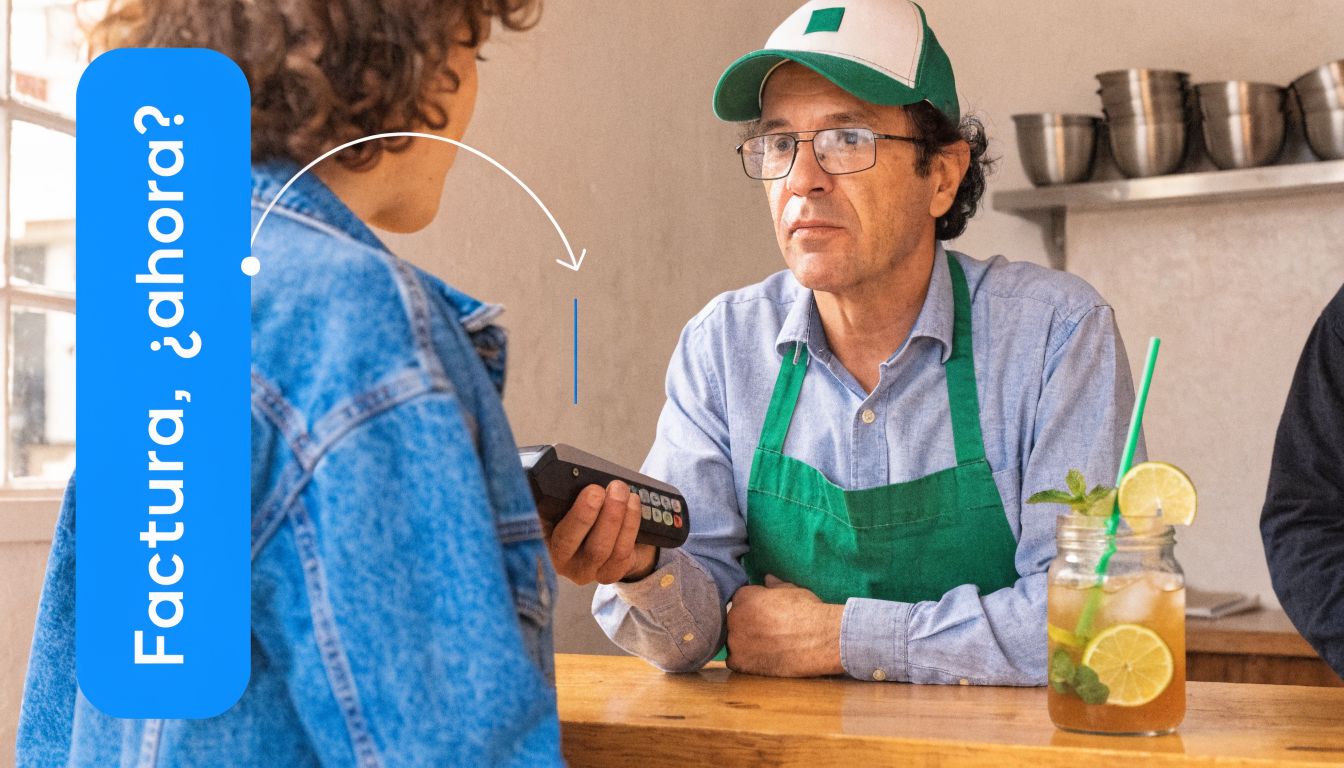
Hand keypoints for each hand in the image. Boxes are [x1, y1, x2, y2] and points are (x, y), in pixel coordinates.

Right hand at [542, 481, 658, 584]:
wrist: (610, 531)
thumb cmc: (582, 508)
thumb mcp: (564, 497)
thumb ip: (556, 491)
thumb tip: (560, 474)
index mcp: (536, 538)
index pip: (529, 530)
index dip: (534, 516)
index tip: (546, 498)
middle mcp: (556, 559)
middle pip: (566, 542)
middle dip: (584, 514)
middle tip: (597, 490)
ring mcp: (583, 570)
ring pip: (599, 548)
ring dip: (613, 515)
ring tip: (620, 490)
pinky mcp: (608, 574)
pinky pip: (620, 552)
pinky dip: (629, 524)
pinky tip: (632, 504)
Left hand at [725, 575, 844, 676]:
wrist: (819, 638)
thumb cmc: (808, 611)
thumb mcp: (792, 590)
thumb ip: (774, 585)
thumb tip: (767, 578)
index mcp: (743, 596)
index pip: (740, 601)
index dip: (753, 608)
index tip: (765, 615)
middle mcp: (734, 616)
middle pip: (734, 621)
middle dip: (747, 625)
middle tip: (768, 632)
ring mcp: (735, 640)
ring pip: (733, 641)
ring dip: (745, 644)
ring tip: (768, 647)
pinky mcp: (740, 662)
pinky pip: (735, 661)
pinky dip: (746, 662)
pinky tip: (763, 659)